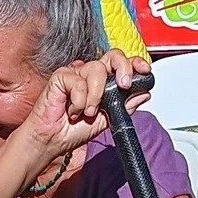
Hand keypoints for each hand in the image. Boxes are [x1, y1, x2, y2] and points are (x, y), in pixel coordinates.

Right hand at [19, 52, 151, 175]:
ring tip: (87, 112)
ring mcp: (76, 74)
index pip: (121, 64)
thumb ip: (124, 106)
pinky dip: (79, 100)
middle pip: (113, 55)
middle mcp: (90, 75)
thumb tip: (144, 94)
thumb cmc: (72, 130)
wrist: (53, 141)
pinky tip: (72, 110)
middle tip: (123, 85)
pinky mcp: (61, 77)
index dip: (134, 63)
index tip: (144, 71)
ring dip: (95, 95)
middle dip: (122, 68)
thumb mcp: (106, 120)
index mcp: (103, 82)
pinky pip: (78, 81)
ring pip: (97, 69)